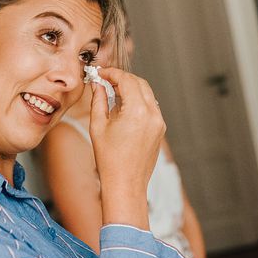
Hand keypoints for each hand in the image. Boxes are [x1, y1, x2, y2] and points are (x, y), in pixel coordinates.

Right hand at [89, 67, 165, 228]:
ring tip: (113, 93)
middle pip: (140, 83)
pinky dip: (138, 101)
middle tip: (106, 80)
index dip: (112, 73)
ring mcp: (159, 122)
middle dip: (123, 78)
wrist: (125, 185)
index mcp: (137, 112)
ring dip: (132, 88)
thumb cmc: (109, 160)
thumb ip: (98, 100)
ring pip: (147, 94)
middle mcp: (153, 114)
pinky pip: (151, 106)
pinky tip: (124, 107)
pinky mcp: (160, 129)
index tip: (101, 73)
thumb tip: (98, 84)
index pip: (127, 80)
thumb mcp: (98, 126)